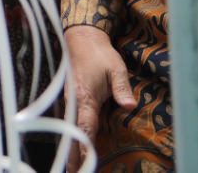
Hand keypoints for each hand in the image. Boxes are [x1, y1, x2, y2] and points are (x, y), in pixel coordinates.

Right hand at [65, 25, 132, 167]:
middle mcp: (73, 101)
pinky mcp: (69, 98)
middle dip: (71, 153)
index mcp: (84, 96)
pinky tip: (70, 145)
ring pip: (68, 127)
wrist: (81, 38)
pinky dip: (69, 134)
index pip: (85, 126)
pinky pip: (69, 120)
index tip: (84, 161)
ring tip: (70, 166)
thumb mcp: (116, 69)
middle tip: (71, 172)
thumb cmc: (99, 54)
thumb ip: (121, 89)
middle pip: (72, 132)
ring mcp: (68, 100)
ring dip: (68, 146)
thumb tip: (129, 106)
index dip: (84, 145)